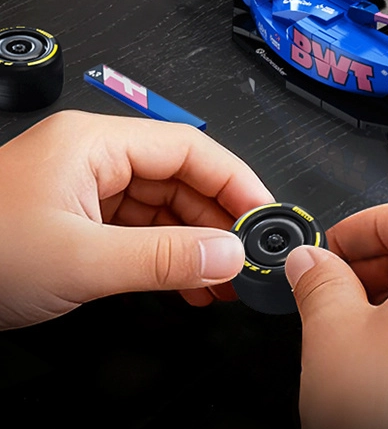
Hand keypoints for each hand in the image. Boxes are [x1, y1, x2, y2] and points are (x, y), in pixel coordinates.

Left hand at [0, 110, 273, 329]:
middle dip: (219, 221)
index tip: (265, 215)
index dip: (236, 181)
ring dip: (197, 245)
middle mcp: (96, 159)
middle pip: (181, 179)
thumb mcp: (80, 259)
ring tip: (225, 282)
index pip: (189, 150)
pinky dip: (169, 258)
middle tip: (250, 259)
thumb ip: (163, 258)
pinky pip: (141, 232)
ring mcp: (87, 190)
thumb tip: (228, 255)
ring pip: (164, 209)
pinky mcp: (80, 220)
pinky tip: (190, 285)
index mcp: (96, 143)